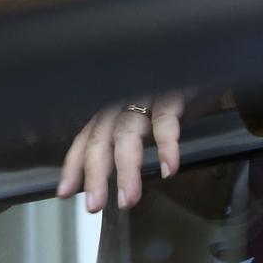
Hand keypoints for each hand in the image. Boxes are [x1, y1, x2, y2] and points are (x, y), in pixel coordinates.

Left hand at [57, 93, 183, 211]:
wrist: (197, 57)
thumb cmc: (171, 89)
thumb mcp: (144, 112)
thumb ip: (128, 137)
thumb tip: (113, 173)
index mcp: (112, 109)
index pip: (86, 138)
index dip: (73, 165)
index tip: (65, 192)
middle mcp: (121, 102)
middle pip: (100, 139)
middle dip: (95, 174)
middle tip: (94, 205)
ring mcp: (145, 97)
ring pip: (127, 134)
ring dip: (127, 170)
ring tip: (128, 198)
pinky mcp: (171, 93)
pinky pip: (165, 120)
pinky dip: (166, 146)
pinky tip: (168, 168)